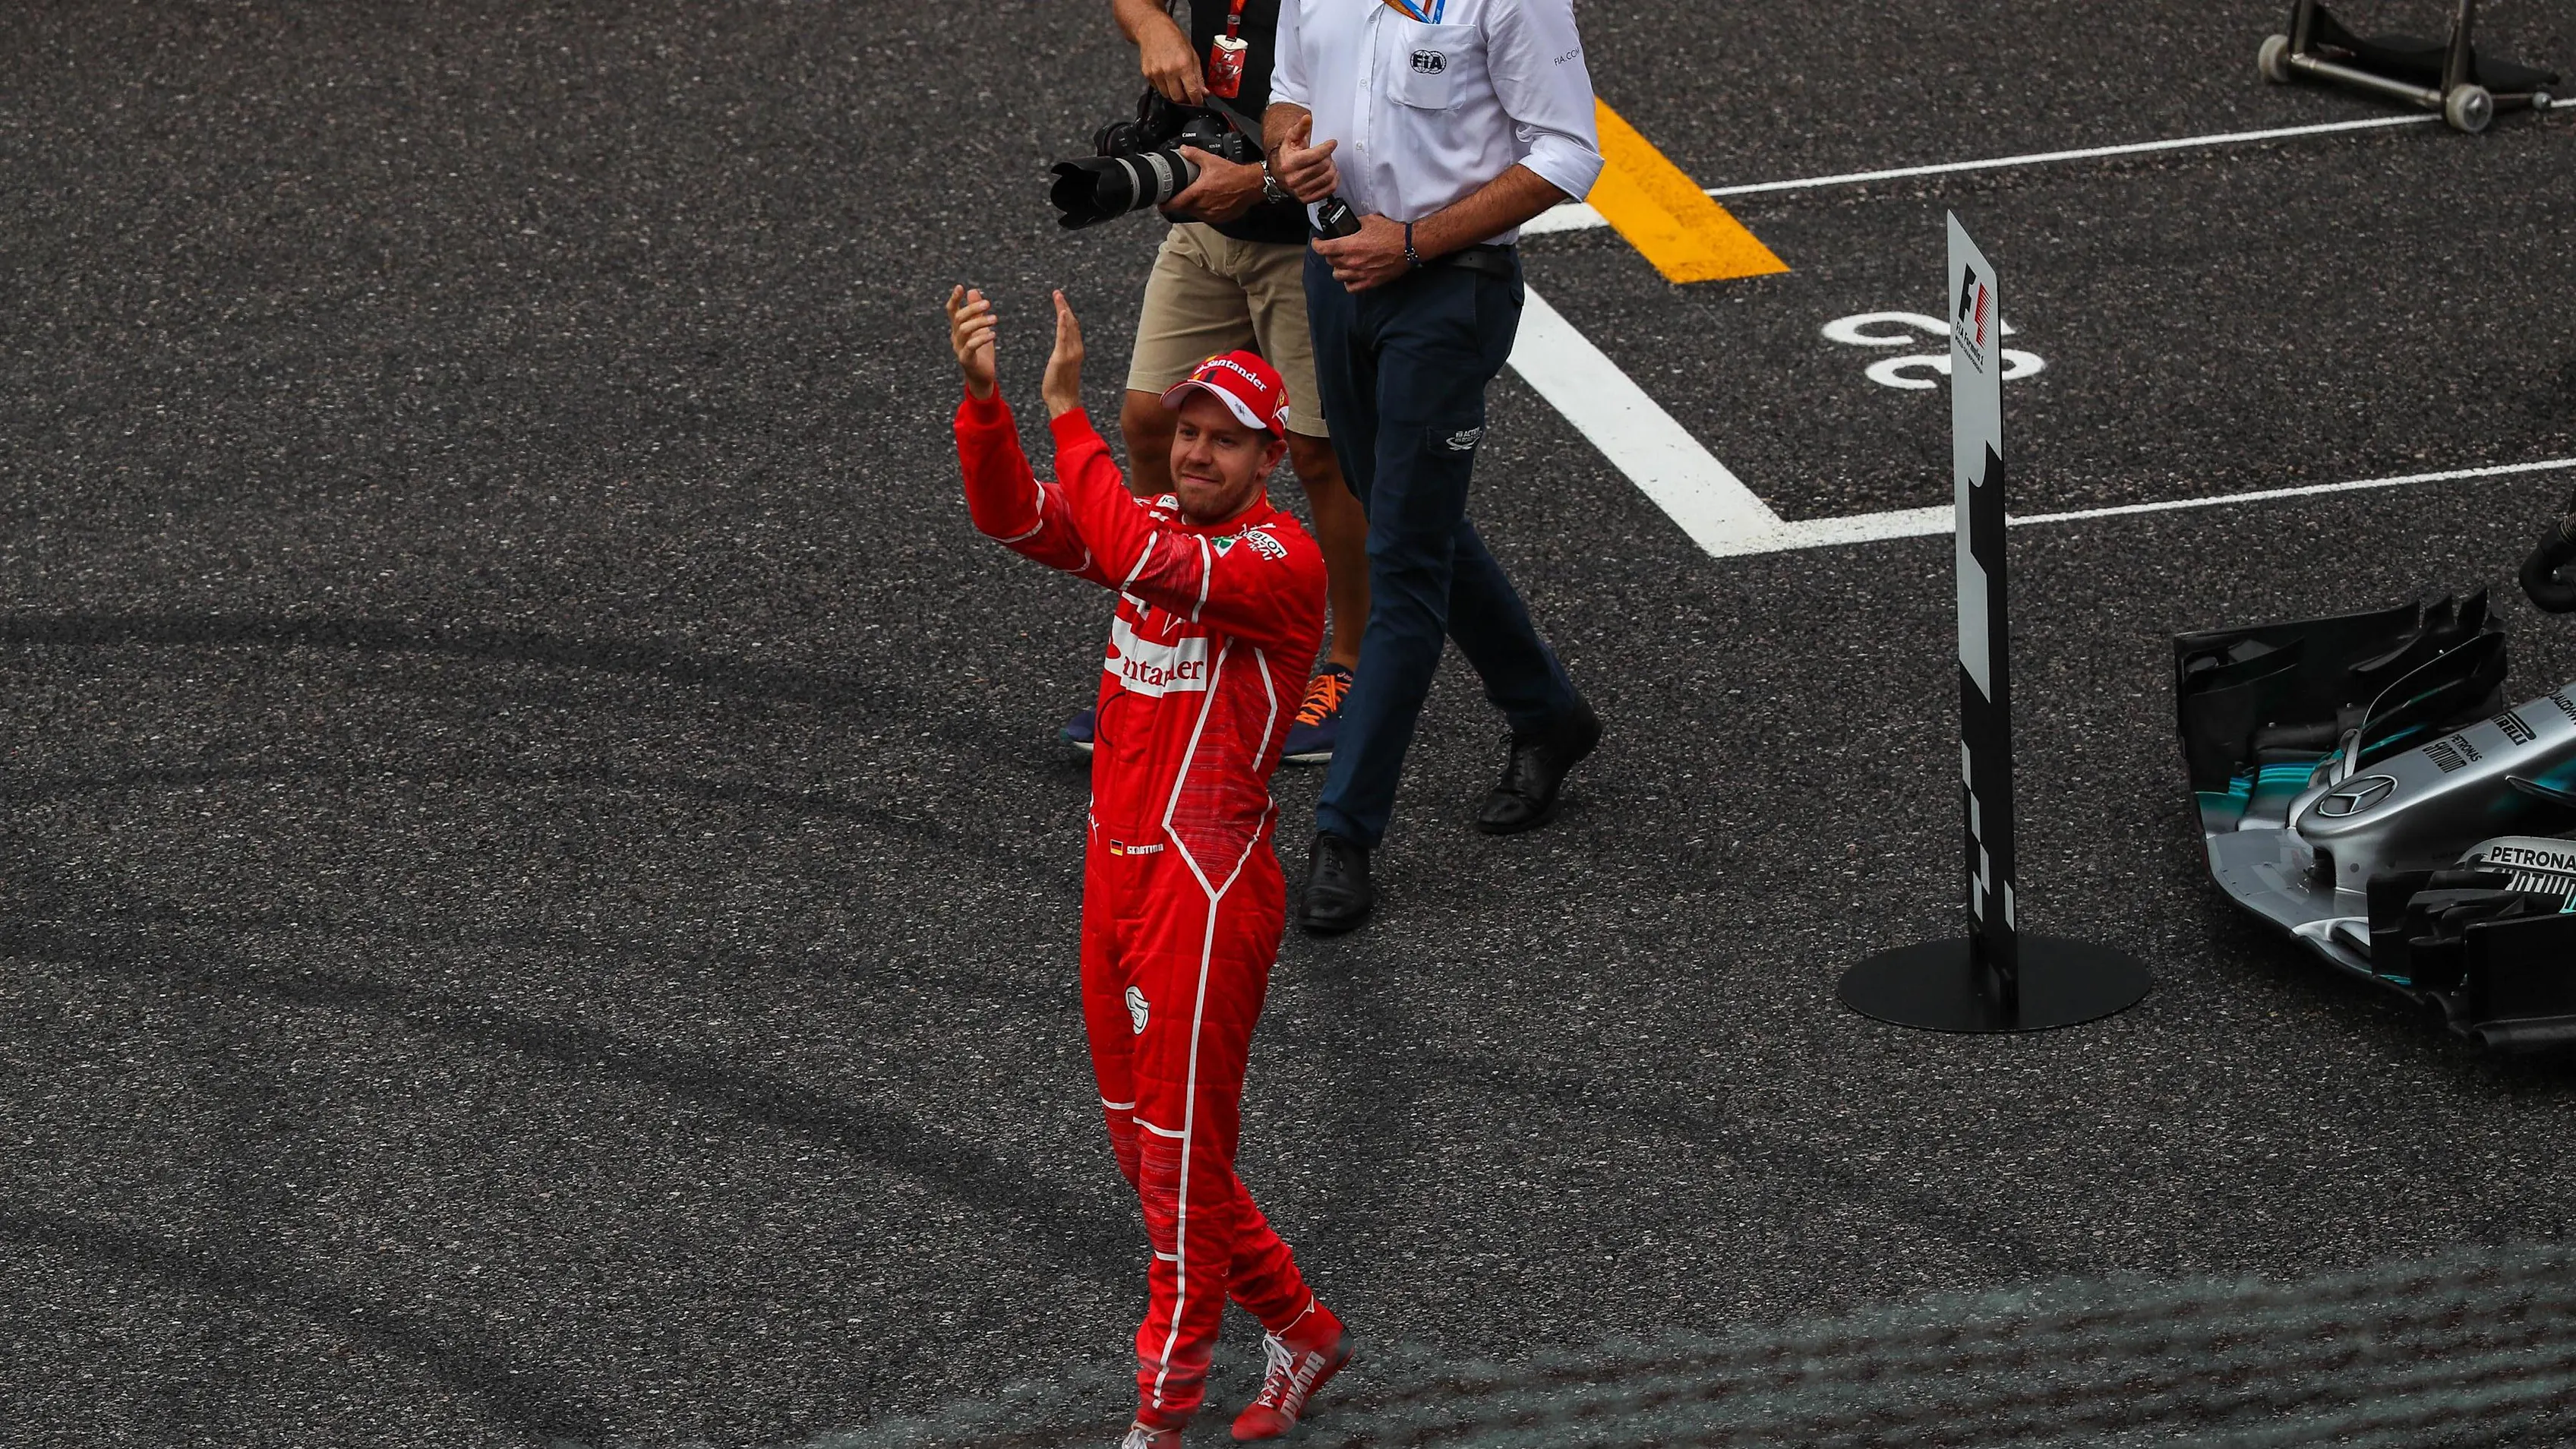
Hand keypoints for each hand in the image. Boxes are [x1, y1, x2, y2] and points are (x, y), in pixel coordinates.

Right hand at [945, 284, 996, 399]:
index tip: (960, 287)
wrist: (982, 377)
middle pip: (959, 318)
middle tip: (988, 303)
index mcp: (958, 329)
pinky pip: (971, 346)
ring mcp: (959, 349)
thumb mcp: (981, 329)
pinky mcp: (966, 360)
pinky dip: (982, 338)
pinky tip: (993, 334)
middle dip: (973, 309)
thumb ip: (977, 312)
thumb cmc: (981, 352)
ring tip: (995, 319)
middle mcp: (956, 337)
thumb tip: (973, 290)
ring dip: (980, 322)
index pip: (952, 311)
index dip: (954, 299)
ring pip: (965, 330)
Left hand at [1040, 290, 1085, 418]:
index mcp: (1076, 351)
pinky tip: (1062, 311)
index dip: (1066, 313)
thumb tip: (1060, 352)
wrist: (1063, 402)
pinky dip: (1063, 323)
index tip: (1060, 301)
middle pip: (1071, 322)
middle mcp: (1076, 349)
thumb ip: (1062, 356)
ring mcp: (1070, 353)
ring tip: (1057, 296)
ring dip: (1063, 309)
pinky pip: (1063, 336)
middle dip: (1064, 306)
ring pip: (1068, 326)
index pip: (1072, 327)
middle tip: (1057, 292)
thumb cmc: (1060, 388)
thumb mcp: (1061, 368)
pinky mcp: (1062, 357)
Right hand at [1137, 13, 1204, 103]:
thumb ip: (1198, 75)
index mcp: (1183, 65)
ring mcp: (1156, 73)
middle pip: (1178, 98)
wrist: (1152, 29)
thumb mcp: (1192, 54)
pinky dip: (1163, 87)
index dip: (1197, 101)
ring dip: (1173, 93)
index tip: (1198, 102)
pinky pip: (1157, 88)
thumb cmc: (1173, 37)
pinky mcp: (1147, 74)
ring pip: (1167, 95)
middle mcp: (1169, 71)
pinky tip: (1166, 76)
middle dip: (1184, 99)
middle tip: (1187, 93)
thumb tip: (1204, 91)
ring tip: (1176, 82)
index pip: (1192, 92)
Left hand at [1164, 148, 1264, 223]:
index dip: (1166, 205)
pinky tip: (1209, 202)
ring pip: (1196, 214)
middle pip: (1185, 209)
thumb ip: (1194, 155)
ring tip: (1197, 198)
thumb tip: (1184, 150)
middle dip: (1181, 203)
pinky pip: (1207, 217)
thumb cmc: (1233, 175)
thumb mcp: (1211, 160)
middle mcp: (1204, 206)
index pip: (1176, 203)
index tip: (1161, 204)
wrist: (1251, 185)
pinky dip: (1205, 211)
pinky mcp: (1220, 218)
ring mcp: (1212, 214)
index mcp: (1198, 193)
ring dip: (1193, 207)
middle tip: (1181, 196)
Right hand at [1269, 114, 1338, 203]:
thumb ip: (1300, 128)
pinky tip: (1330, 174)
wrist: (1278, 174)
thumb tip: (1307, 118)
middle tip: (1327, 154)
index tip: (1332, 143)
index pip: (1315, 155)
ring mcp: (1300, 190)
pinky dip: (1334, 181)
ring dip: (1332, 168)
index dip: (1327, 147)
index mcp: (1289, 163)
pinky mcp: (1307, 198)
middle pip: (1323, 166)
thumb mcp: (1291, 139)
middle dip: (1329, 158)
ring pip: (1328, 178)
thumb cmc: (1287, 155)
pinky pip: (1329, 189)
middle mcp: (1293, 179)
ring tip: (1327, 163)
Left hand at [1313, 214, 1409, 292]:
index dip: (1317, 244)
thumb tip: (1349, 224)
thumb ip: (1356, 223)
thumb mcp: (1370, 220)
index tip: (1317, 242)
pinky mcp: (1370, 282)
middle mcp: (1353, 261)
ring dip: (1337, 268)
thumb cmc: (1392, 232)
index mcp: (1350, 245)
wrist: (1409, 245)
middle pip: (1330, 261)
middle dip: (1330, 254)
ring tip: (1342, 263)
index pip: (1324, 248)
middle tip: (1334, 249)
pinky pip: (1351, 288)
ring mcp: (1361, 273)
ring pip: (1338, 276)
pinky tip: (1351, 276)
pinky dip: (1348, 282)